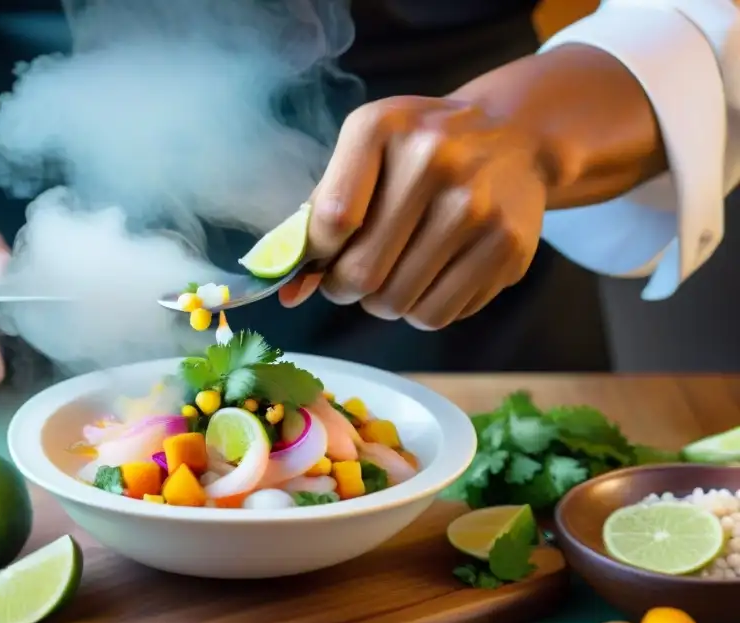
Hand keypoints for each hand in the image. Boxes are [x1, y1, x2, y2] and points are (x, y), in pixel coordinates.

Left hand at [280, 95, 547, 328]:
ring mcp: (477, 207)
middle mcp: (434, 162)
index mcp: (383, 129)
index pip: (332, 220)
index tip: (324, 254)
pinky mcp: (506, 248)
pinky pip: (437, 315)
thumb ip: (317, 216)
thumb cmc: (418, 153)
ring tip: (394, 273)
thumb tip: (288, 292)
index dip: (317, 254)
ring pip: (397, 302)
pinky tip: (429, 279)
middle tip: (352, 276)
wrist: (513, 138)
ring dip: (382, 302)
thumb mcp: (363, 155)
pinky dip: (420, 310)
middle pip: (363, 272)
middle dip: (344, 286)